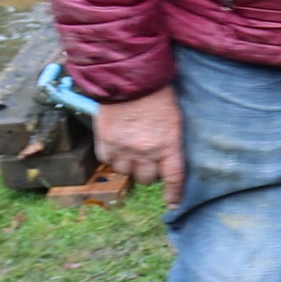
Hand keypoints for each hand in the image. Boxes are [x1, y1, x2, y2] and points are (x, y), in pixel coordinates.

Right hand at [95, 85, 185, 206]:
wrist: (128, 78)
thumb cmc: (156, 94)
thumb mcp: (174, 119)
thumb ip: (171, 142)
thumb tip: (167, 157)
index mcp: (168, 145)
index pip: (174, 178)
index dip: (174, 194)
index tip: (173, 204)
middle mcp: (146, 151)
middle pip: (148, 178)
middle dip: (149, 171)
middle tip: (149, 159)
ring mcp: (124, 148)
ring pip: (126, 172)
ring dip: (129, 165)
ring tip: (131, 150)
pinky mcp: (105, 141)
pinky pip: (108, 161)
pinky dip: (112, 156)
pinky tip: (116, 145)